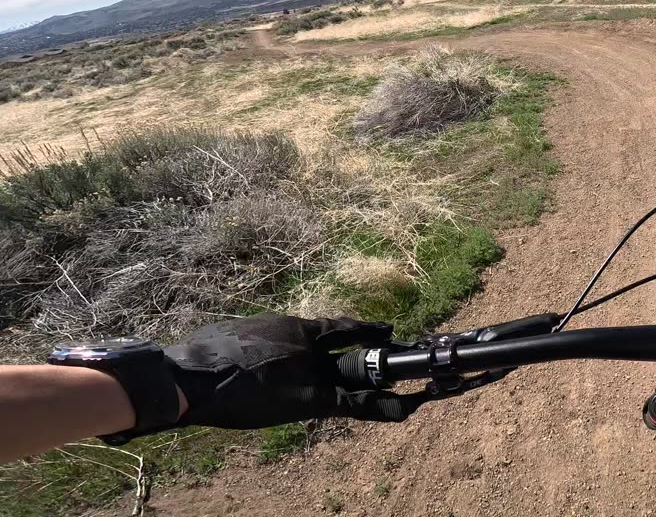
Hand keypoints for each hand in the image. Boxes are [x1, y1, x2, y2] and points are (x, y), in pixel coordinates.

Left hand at [165, 314, 428, 428]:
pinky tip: (267, 368)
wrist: (184, 379)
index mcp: (304, 332)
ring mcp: (254, 326)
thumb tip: (396, 408)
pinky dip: (276, 352)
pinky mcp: (230, 334)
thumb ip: (348, 402)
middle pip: (320, 328)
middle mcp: (282, 323)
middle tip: (357, 341)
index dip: (369, 330)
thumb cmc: (249, 390)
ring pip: (290, 335)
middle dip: (341, 336)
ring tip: (309, 362)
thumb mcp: (303, 402)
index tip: (388, 330)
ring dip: (305, 346)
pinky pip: (264, 340)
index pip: (346, 327)